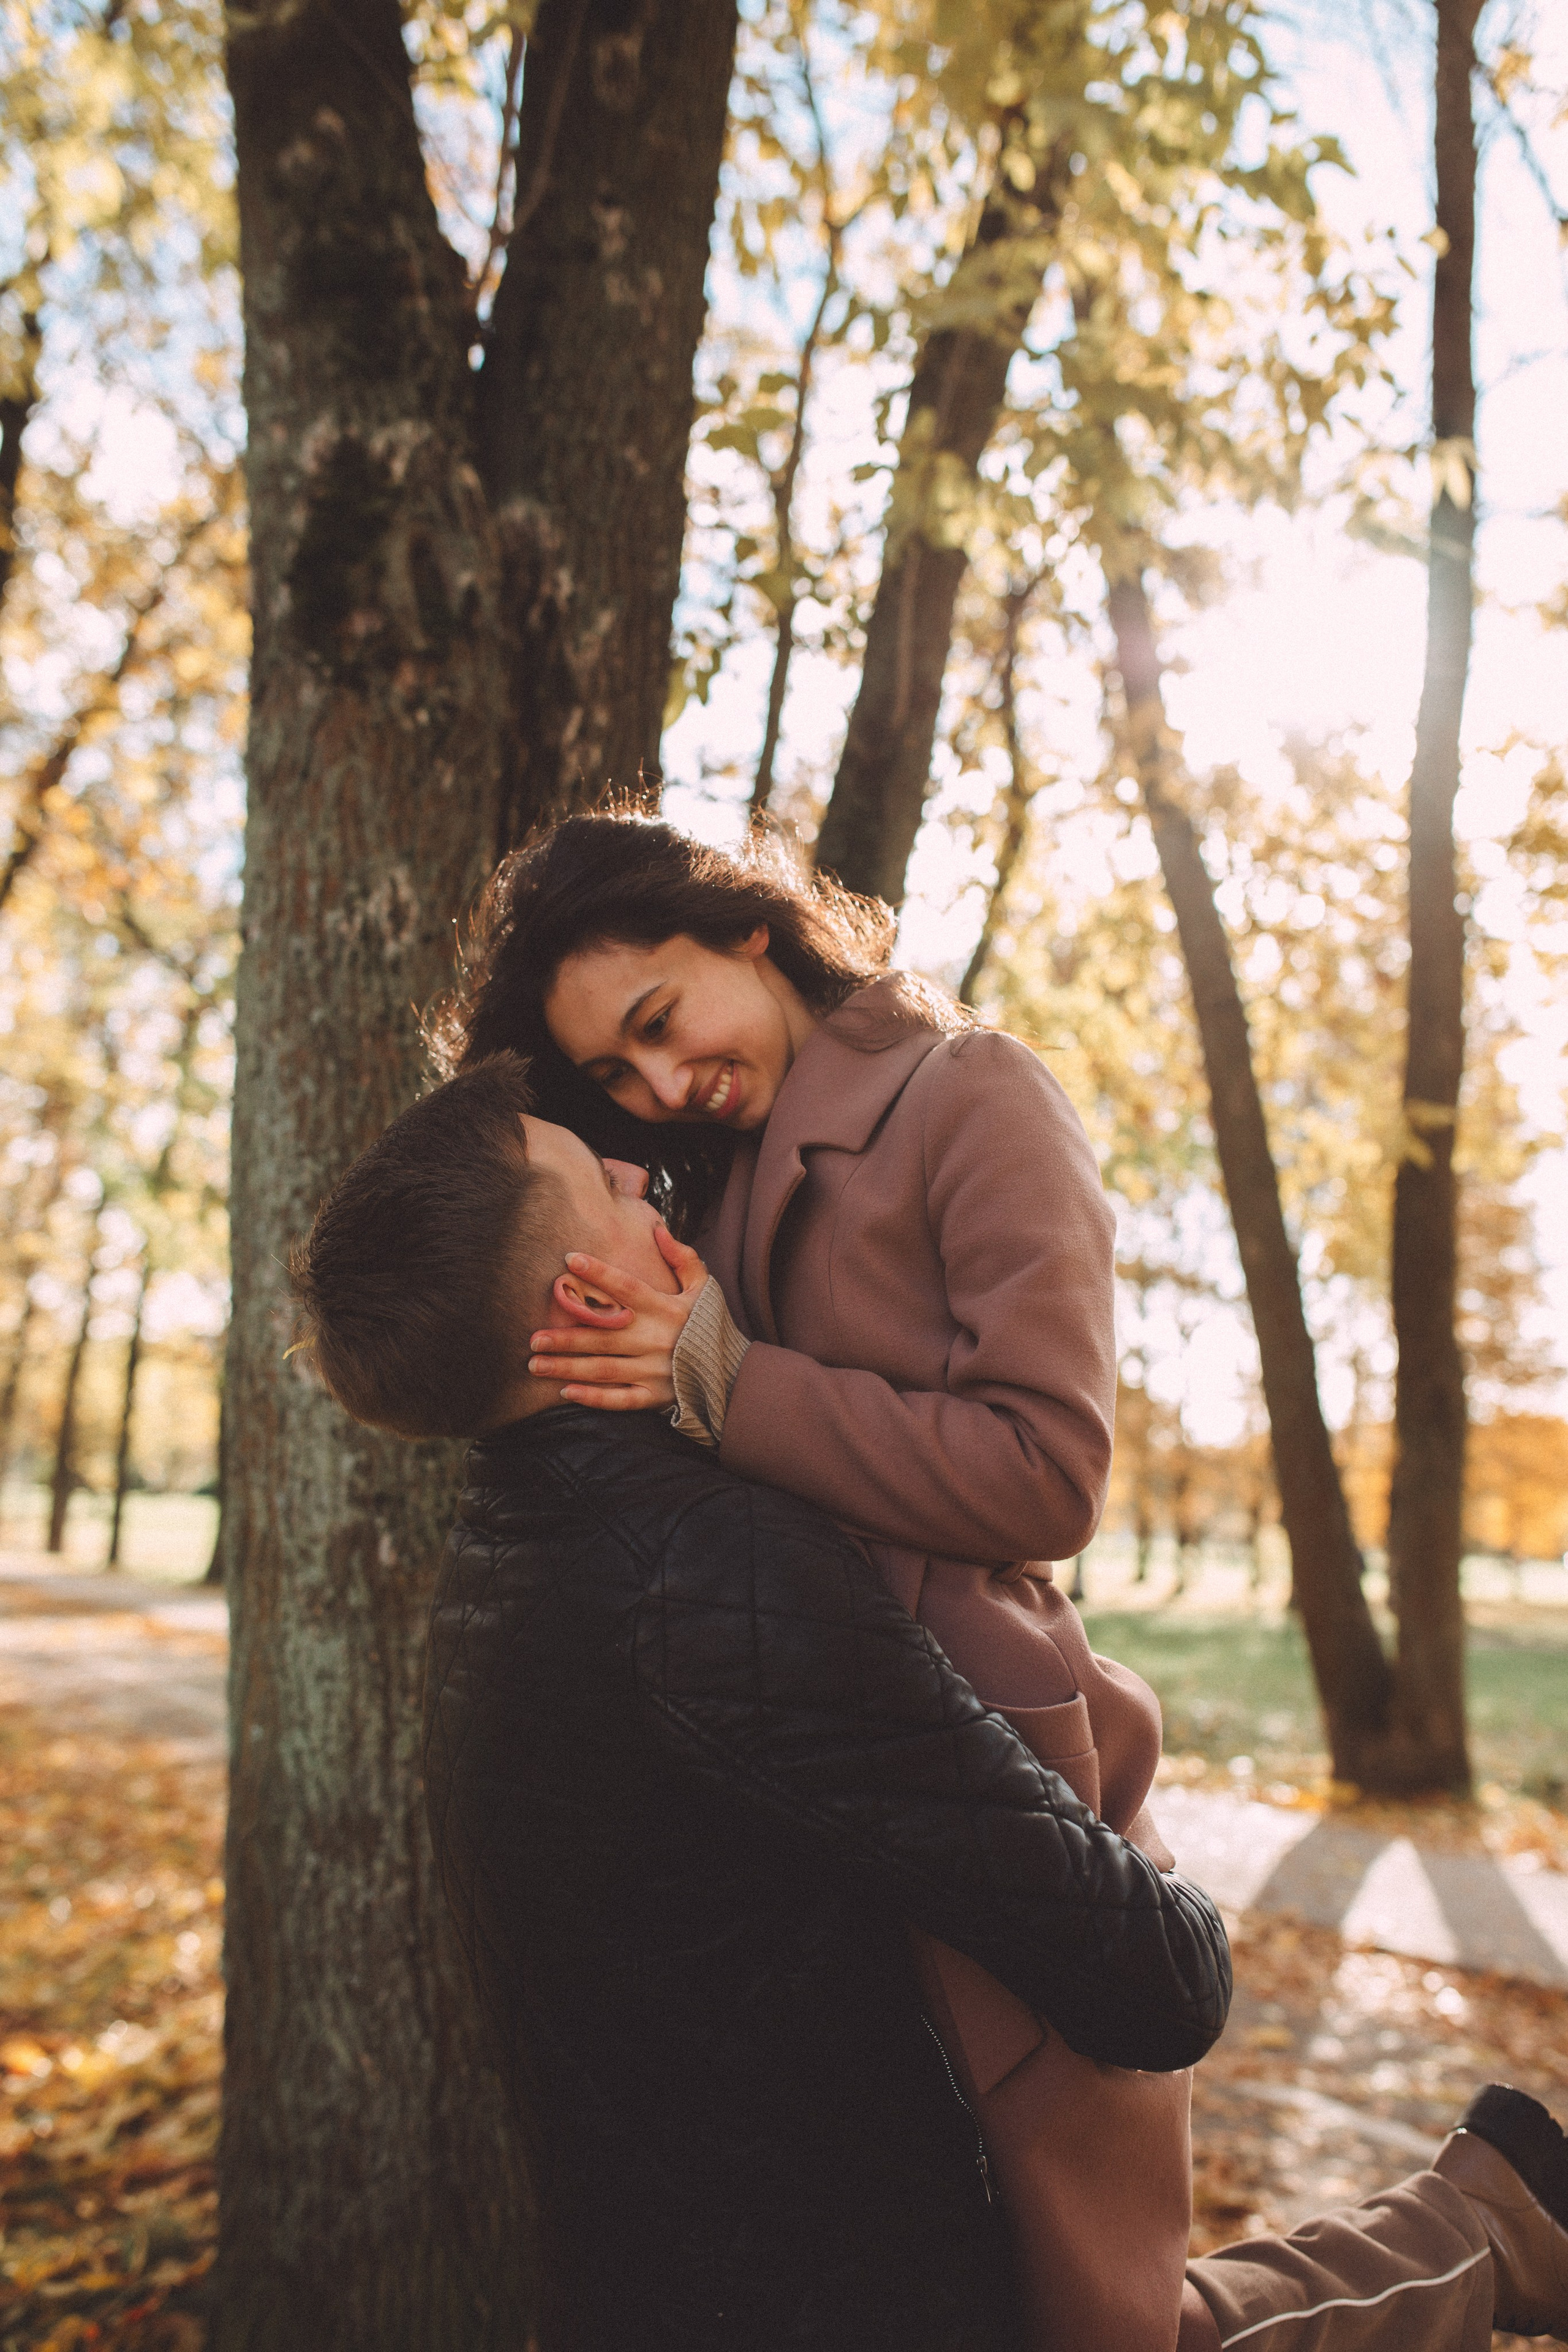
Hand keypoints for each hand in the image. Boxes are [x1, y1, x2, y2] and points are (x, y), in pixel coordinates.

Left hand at [528, 1226, 708, 1410]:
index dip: (599, 1272)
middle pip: (603, 1336)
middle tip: (532, 1337)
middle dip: (565, 1337)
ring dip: (567, 1366)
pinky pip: (619, 1399)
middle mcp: (655, 1339)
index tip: (569, 1260)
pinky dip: (593, 1398)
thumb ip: (683, 1258)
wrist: (732, 1373)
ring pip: (603, 1368)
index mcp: (665, 1309)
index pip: (627, 1287)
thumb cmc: (709, 1325)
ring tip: (535, 1363)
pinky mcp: (654, 1396)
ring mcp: (653, 1370)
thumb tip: (658, 1231)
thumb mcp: (704, 1288)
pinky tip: (566, 1391)